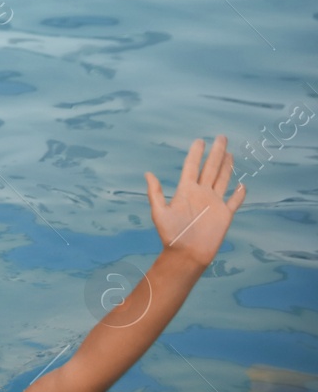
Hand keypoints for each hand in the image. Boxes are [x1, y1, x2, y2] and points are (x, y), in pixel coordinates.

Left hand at [146, 135, 244, 267]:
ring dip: (227, 167)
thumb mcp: (159, 212)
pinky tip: (242, 185)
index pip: (192, 167)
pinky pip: (234, 201)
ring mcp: (214, 203)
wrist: (186, 254)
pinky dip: (239, 194)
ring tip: (230, 153)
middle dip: (216, 153)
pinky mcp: (225, 214)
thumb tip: (148, 173)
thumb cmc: (171, 234)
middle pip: (210, 168)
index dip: (196, 153)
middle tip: (221, 137)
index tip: (200, 140)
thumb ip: (155, 193)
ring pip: (222, 180)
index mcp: (186, 191)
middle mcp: (201, 193)